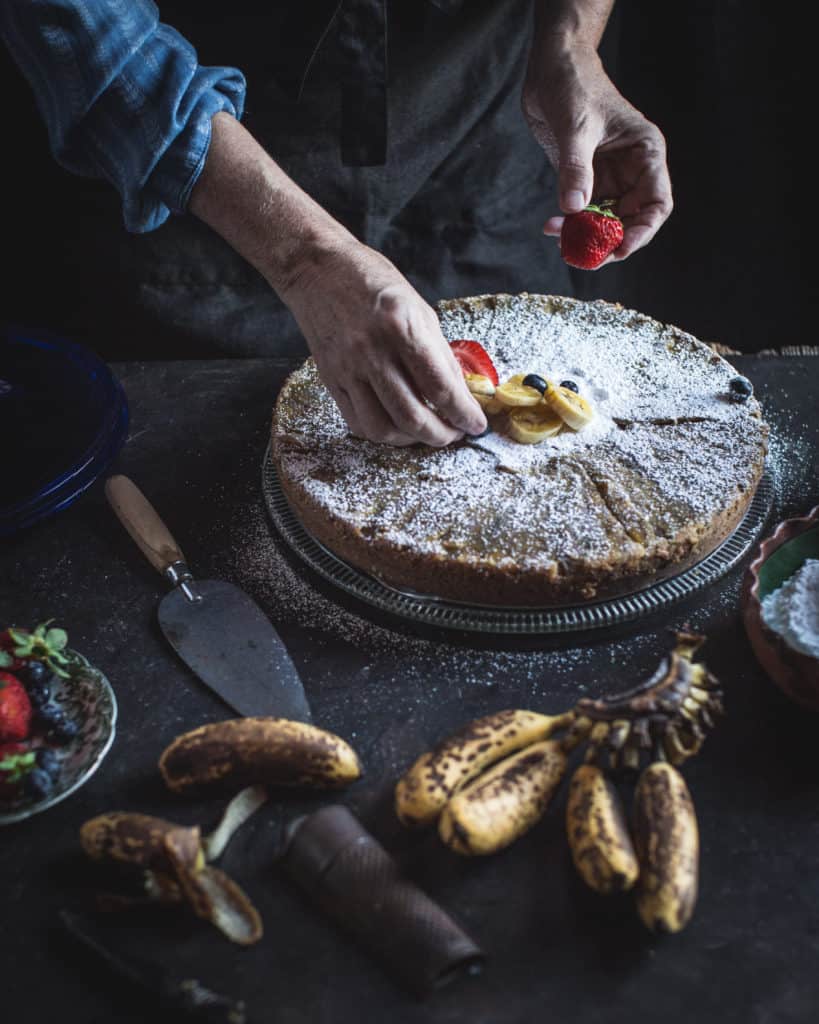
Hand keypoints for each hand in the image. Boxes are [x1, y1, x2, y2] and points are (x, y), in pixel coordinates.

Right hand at [280, 242, 486, 445]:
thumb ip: (439, 353)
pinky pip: (358, 422)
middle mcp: (372, 351)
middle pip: (412, 416)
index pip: (440, 387)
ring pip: (383, 428)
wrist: (318, 270)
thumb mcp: (419, 308)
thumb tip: (460, 393)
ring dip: (411, 440)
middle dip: (441, 435)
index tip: (476, 424)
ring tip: (427, 432)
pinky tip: (397, 426)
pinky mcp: (331, 380)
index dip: (463, 413)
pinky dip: (383, 433)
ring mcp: (348, 369)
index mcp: (401, 327)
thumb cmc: (372, 282)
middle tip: (454, 434)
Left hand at [522, 43, 672, 263]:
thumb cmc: (574, 85)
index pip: (656, 203)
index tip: (619, 248)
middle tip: (584, 255)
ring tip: (561, 239)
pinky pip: (583, 212)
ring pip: (605, 220)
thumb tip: (575, 208)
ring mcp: (609, 175)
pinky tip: (552, 226)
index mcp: (645, 153)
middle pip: (631, 220)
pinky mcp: (585, 178)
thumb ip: (576, 168)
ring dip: (585, 236)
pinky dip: (570, 224)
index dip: (642, 231)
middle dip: (609, 240)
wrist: (551, 68)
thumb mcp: (576, 127)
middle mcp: (632, 169)